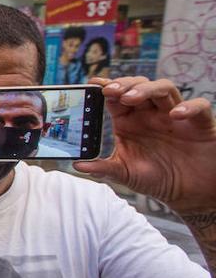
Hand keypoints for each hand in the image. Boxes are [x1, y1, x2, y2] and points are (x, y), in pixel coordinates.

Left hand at [73, 77, 215, 213]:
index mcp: (130, 121)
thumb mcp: (125, 174)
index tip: (94, 83)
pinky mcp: (200, 124)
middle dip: (125, 84)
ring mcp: (176, 116)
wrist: (188, 194)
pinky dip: (188, 106)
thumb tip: (76, 166)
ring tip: (131, 99)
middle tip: (110, 90)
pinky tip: (175, 115)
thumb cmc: (156, 179)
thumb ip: (103, 169)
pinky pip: (199, 107)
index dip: (107, 87)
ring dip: (147, 89)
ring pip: (164, 88)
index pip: (117, 96)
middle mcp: (151, 114)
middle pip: (139, 85)